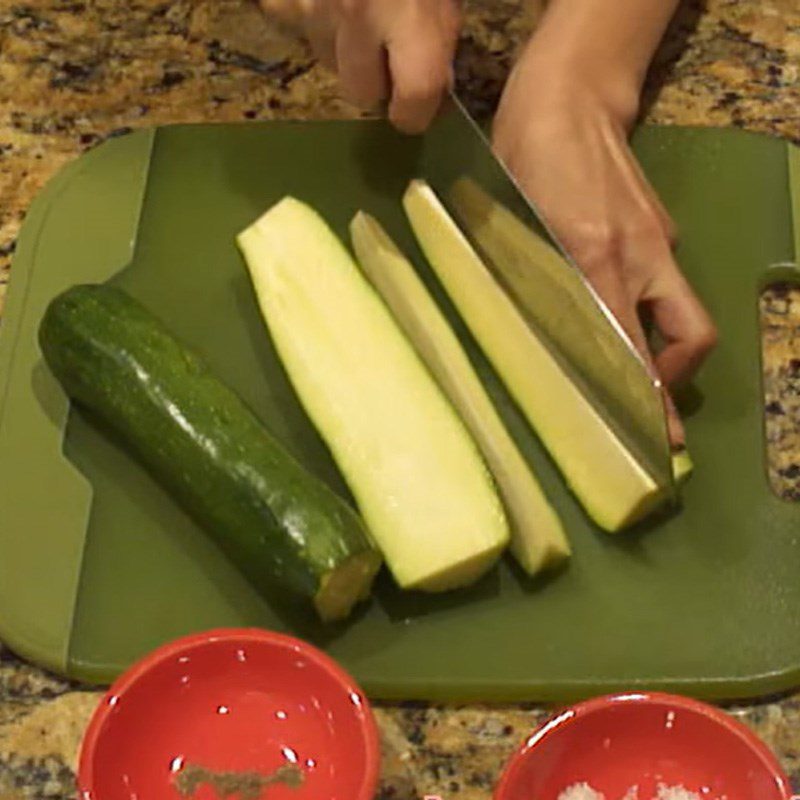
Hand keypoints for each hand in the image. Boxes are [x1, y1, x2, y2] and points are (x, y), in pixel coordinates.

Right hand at [260, 0, 460, 132]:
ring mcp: (312, 5)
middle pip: (362, 93)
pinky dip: (308, 15)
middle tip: (391, 51)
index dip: (419, 113)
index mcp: (410, 17)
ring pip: (326, 59)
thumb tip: (435, 86)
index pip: (413, 103)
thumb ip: (439, 34)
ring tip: (359, 8)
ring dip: (343, 47)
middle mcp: (356, 18)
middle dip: (377, 81)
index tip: (421, 111)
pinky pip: (291, 22)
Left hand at [492, 43, 716, 446]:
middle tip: (650, 414)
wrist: (571, 96)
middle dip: (674, 382)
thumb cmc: (525, 155)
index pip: (629, 344)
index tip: (646, 432)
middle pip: (690, 337)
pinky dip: (649, 310)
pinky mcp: (661, 229)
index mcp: (596, 258)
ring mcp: (659, 242)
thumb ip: (529, 278)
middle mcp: (641, 257)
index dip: (643, 393)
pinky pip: (664, 286)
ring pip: (684, 313)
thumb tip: (531, 333)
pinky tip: (617, 311)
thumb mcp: (511, 221)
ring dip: (667, 349)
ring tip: (634, 370)